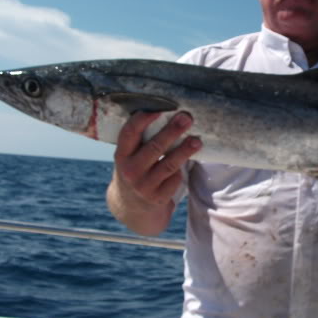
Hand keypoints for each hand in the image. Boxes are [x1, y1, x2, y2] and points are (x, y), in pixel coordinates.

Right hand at [106, 111, 200, 234]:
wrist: (131, 208)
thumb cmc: (135, 171)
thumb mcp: (130, 158)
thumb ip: (141, 141)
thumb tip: (168, 115)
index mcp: (121, 156)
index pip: (129, 134)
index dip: (142, 120)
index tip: (159, 109)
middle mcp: (130, 171)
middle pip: (154, 147)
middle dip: (171, 131)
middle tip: (186, 117)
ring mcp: (144, 186)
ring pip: (168, 165)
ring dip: (185, 151)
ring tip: (197, 140)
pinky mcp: (158, 198)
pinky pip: (174, 180)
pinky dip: (181, 172)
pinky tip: (186, 164)